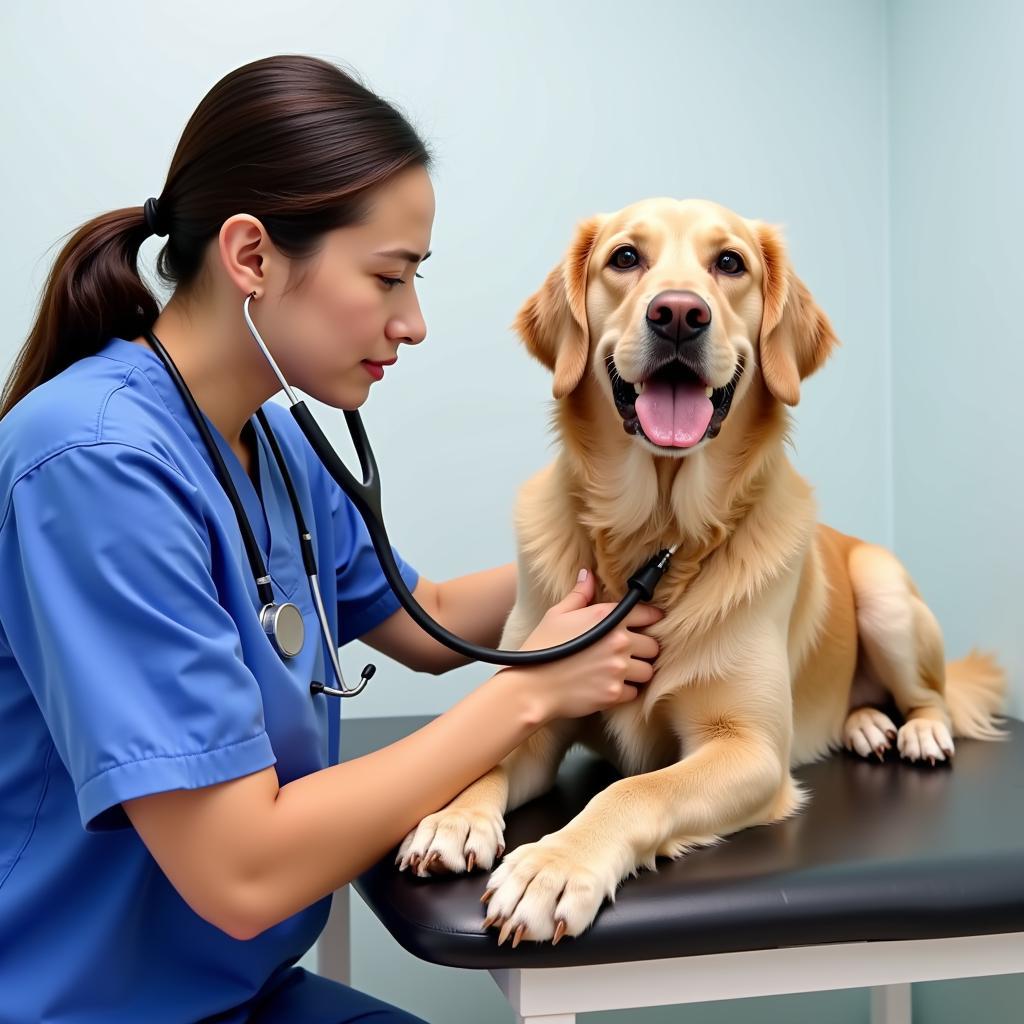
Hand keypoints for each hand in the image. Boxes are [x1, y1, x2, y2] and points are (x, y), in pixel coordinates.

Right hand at [512, 568, 662, 721]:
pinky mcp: (614, 694)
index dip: (651, 618)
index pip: (647, 614)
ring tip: (623, 670)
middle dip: (644, 649)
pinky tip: (611, 685)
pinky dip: (626, 691)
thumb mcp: (556, 615)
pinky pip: (634, 692)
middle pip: (653, 646)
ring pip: (648, 671)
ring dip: (638, 671)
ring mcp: (618, 670)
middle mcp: (618, 643)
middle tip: (630, 651)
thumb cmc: (541, 649)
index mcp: (607, 619)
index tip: (650, 622)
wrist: (530, 688)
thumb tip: (587, 575)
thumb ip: (579, 595)